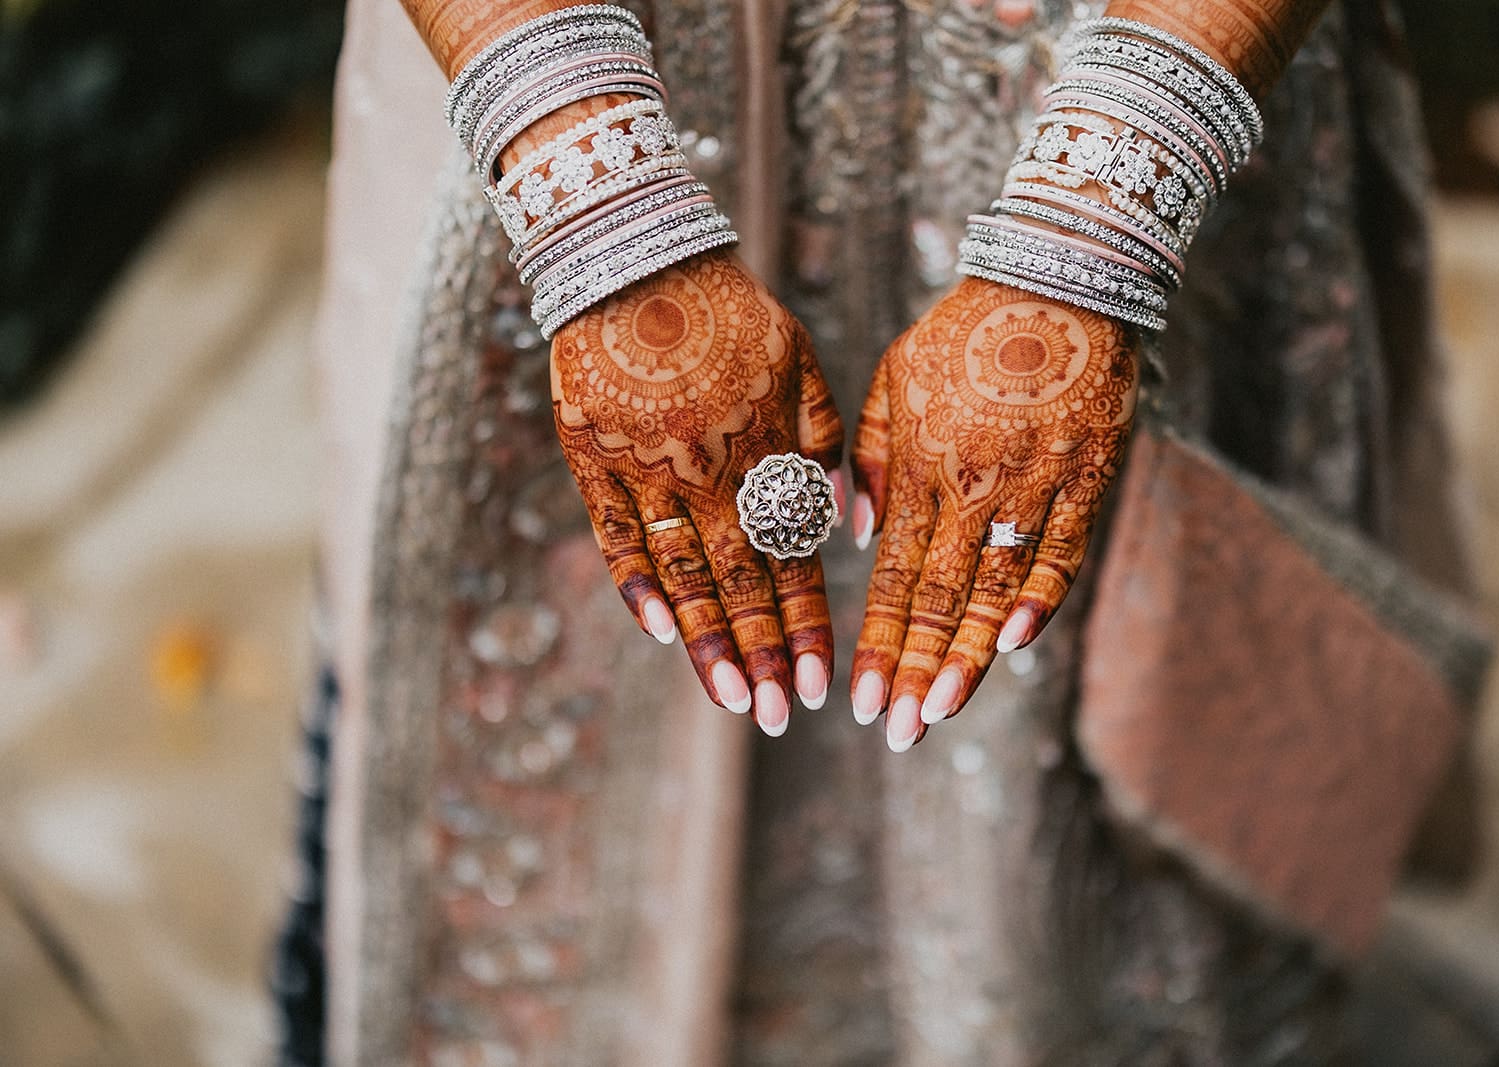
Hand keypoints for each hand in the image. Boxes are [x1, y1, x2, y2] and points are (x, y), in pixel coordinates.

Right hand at [551, 249, 844, 736]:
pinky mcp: (594, 460)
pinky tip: (661, 632)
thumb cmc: (731, 312)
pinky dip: (639, 586)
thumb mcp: (801, 364)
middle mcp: (710, 472)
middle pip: (742, 583)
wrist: (638, 258)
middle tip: (781, 718)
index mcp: (765, 452)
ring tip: (732, 701)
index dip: (806, 625)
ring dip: (710, 642)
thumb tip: (842, 522)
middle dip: (765, 655)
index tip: (822, 684)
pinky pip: (619, 536)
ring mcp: (648, 471)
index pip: (793, 560)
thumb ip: (826, 443)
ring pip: (683, 574)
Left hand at [849, 277, 1137, 750]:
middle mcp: (974, 484)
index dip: (879, 641)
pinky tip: (1021, 644)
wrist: (1058, 275)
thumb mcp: (895, 376)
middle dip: (916, 669)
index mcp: (921, 464)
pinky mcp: (1089, 475)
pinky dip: (1042, 598)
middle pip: (942, 596)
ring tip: (943, 711)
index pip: (896, 575)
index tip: (861, 699)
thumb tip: (856, 535)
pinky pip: (1064, 548)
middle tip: (897, 732)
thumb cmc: (964, 328)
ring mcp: (1036, 482)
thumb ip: (870, 459)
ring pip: (999, 588)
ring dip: (970, 655)